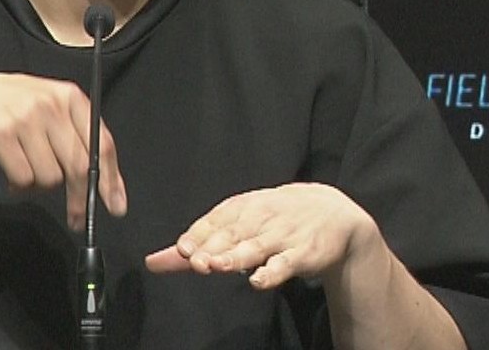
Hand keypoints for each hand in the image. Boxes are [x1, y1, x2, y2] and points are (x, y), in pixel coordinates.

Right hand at [0, 73, 127, 229]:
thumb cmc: (11, 108)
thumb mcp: (49, 107)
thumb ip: (76, 135)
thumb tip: (106, 181)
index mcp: (70, 97)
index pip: (101, 144)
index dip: (111, 179)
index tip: (116, 205)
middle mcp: (50, 104)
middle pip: (78, 165)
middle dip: (80, 199)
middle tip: (78, 218)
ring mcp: (24, 117)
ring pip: (50, 176)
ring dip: (41, 187)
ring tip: (27, 174)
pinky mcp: (0, 133)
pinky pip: (24, 178)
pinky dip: (20, 186)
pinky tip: (12, 176)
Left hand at [143, 183, 380, 289]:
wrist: (334, 213)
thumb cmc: (275, 219)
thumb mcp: (240, 222)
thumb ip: (198, 244)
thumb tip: (153, 261)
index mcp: (243, 207)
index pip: (216, 220)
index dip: (199, 234)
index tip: (182, 249)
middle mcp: (260, 218)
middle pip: (232, 234)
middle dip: (211, 247)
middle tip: (193, 260)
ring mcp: (282, 235)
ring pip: (255, 247)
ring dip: (235, 256)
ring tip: (215, 265)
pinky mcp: (303, 253)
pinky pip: (286, 264)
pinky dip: (272, 271)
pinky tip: (257, 280)